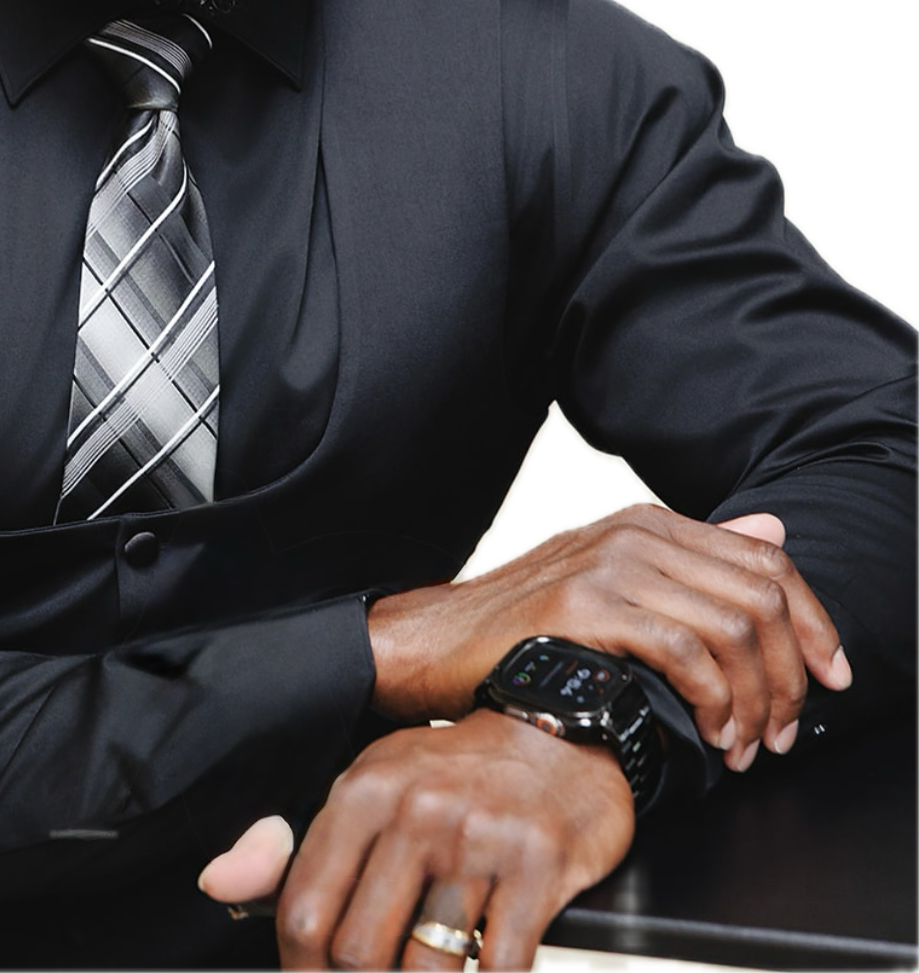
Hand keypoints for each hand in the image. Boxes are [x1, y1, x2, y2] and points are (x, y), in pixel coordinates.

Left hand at [201, 712, 634, 972]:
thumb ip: (291, 847)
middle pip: (358, 955)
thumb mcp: (369, 787)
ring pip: (426, 972)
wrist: (557, 726)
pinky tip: (485, 968)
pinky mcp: (540, 868)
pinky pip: (502, 970)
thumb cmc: (454, 772)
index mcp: (363, 791)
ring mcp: (480, 841)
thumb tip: (215, 884)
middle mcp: (417, 811)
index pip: (303, 913)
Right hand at [368, 502, 850, 767]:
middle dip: (790, 676)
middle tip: (783, 732)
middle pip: (760, 597)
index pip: (766, 562)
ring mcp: (608, 564)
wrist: (435, 640)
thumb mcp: (611, 577)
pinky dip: (715, 702)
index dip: (814, 623)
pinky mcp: (585, 606)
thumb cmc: (522, 623)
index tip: (832, 678)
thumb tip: (773, 532)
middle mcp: (634, 531)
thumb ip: (692, 558)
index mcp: (647, 522)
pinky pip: (686, 652)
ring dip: (756, 700)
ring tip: (745, 745)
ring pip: (732, 628)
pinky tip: (710, 733)